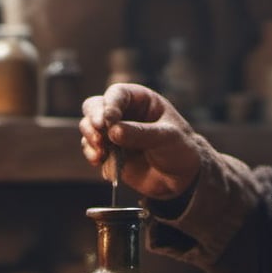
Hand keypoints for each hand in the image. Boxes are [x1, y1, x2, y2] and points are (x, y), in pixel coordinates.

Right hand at [79, 83, 202, 199]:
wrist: (182, 178)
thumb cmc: (180, 149)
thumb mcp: (166, 137)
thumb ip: (141, 134)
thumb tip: (113, 131)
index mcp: (141, 100)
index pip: (117, 94)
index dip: (109, 105)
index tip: (108, 121)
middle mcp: (124, 113)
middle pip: (94, 106)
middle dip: (93, 120)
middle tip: (99, 134)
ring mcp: (114, 133)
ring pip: (89, 127)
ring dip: (90, 139)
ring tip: (100, 153)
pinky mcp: (109, 151)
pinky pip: (92, 149)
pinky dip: (92, 154)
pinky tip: (100, 162)